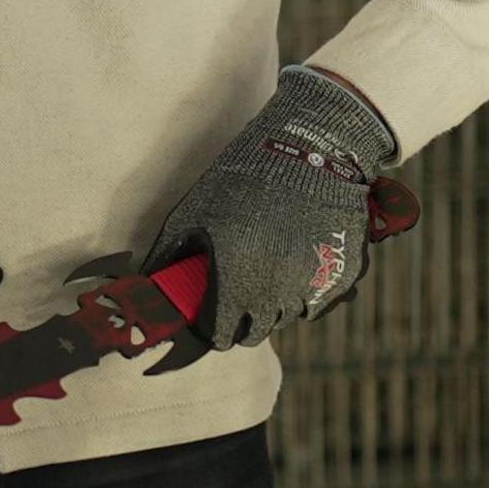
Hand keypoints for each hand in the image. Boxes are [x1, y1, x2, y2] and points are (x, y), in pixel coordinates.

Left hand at [139, 65, 404, 348]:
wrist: (310, 152)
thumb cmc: (242, 179)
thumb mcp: (194, 212)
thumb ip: (170, 253)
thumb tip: (147, 279)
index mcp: (235, 284)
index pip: (221, 335)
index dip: (213, 329)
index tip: (212, 318)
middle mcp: (274, 294)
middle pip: (256, 331)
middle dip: (244, 320)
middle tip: (238, 298)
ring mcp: (312, 287)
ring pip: (287, 317)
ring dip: (274, 307)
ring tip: (266, 276)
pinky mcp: (341, 276)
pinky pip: (318, 302)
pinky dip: (306, 293)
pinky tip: (296, 266)